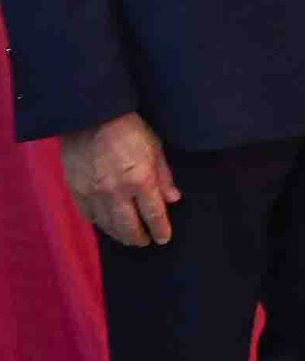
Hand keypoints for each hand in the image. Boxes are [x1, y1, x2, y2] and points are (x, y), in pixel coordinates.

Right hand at [60, 113, 178, 246]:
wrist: (90, 118)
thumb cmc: (129, 129)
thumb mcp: (155, 147)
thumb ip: (164, 176)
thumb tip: (173, 199)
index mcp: (140, 180)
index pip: (153, 214)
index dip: (160, 229)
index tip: (164, 238)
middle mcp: (116, 192)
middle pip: (129, 227)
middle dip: (139, 238)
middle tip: (145, 242)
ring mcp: (94, 195)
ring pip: (108, 226)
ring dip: (119, 235)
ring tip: (128, 237)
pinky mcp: (76, 192)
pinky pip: (89, 217)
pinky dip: (100, 224)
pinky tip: (107, 224)